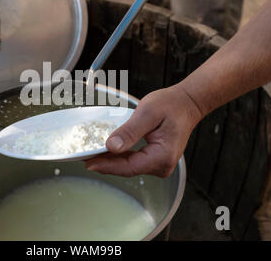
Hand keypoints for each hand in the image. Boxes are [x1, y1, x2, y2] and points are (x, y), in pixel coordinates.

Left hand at [85, 85, 203, 177]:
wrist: (187, 103)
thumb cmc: (171, 105)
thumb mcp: (147, 113)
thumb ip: (129, 131)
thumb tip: (111, 147)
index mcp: (162, 156)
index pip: (128, 166)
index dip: (106, 165)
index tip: (88, 163)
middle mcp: (162, 165)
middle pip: (127, 168)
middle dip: (105, 163)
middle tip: (83, 157)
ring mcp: (160, 164)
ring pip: (129, 166)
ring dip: (111, 160)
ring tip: (91, 154)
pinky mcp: (156, 160)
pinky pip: (134, 161)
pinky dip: (120, 156)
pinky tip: (107, 152)